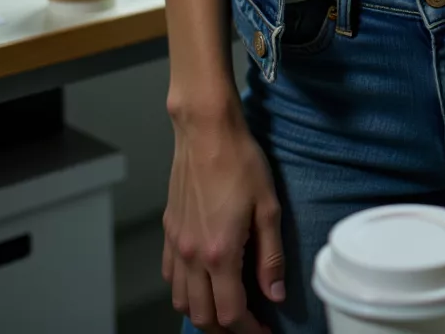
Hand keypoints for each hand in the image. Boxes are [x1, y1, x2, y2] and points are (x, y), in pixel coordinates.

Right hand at [163, 95, 285, 332]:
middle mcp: (193, 256)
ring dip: (203, 313)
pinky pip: (170, 276)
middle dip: (226, 331)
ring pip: (182, 301)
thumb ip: (271, 256)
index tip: (265, 331)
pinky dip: (184, 290)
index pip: (231, 314)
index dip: (250, 331)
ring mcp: (177, 244)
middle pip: (202, 316)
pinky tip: (201, 282)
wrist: (206, 131)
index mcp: (220, 254)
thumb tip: (274, 294)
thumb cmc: (240, 162)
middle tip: (248, 326)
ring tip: (226, 308)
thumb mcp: (268, 208)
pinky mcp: (169, 230)